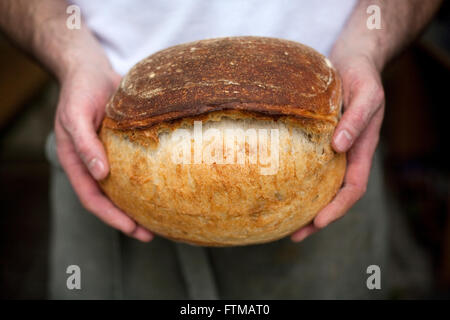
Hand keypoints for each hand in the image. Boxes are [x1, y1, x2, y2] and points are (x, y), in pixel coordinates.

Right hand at [54, 64, 153, 241]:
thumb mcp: (76, 115)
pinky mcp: (126, 145)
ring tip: (163, 217)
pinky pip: (138, 166)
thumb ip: (84, 144)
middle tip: (152, 234)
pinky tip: (168, 185)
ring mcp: (110, 155)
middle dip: (129, 219)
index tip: (132, 229)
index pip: (92, 198)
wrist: (92, 69)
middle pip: (111, 199)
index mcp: (77, 163)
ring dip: (141, 203)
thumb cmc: (80, 90)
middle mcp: (94, 164)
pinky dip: (150, 178)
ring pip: (126, 186)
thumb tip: (101, 175)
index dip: (110, 217)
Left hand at [291, 54, 384, 241]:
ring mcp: (331, 148)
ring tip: (282, 221)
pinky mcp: (316, 139)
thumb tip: (339, 146)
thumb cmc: (362, 77)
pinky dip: (296, 180)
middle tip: (294, 235)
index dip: (337, 208)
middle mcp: (346, 154)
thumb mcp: (366, 95)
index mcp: (362, 150)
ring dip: (305, 205)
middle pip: (334, 195)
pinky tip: (276, 185)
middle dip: (318, 217)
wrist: (352, 61)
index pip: (353, 188)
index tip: (319, 223)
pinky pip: (307, 165)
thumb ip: (356, 119)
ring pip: (319, 184)